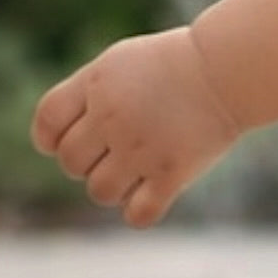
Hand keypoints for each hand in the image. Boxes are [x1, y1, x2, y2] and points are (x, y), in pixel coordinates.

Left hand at [31, 27, 240, 228]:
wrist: (231, 68)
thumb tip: (57, 141)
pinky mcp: (172, 173)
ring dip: (114, 186)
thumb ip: (87, 97)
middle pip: (70, 162)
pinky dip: (140, 210)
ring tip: (138, 169)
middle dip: (88, 161)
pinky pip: (137, 214)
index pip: (47, 123)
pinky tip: (155, 191)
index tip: (77, 138)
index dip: (52, 138)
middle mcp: (114, 116)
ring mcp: (142, 147)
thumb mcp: (123, 63)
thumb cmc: (176, 64)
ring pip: (99, 191)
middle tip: (119, 149)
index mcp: (98, 84)